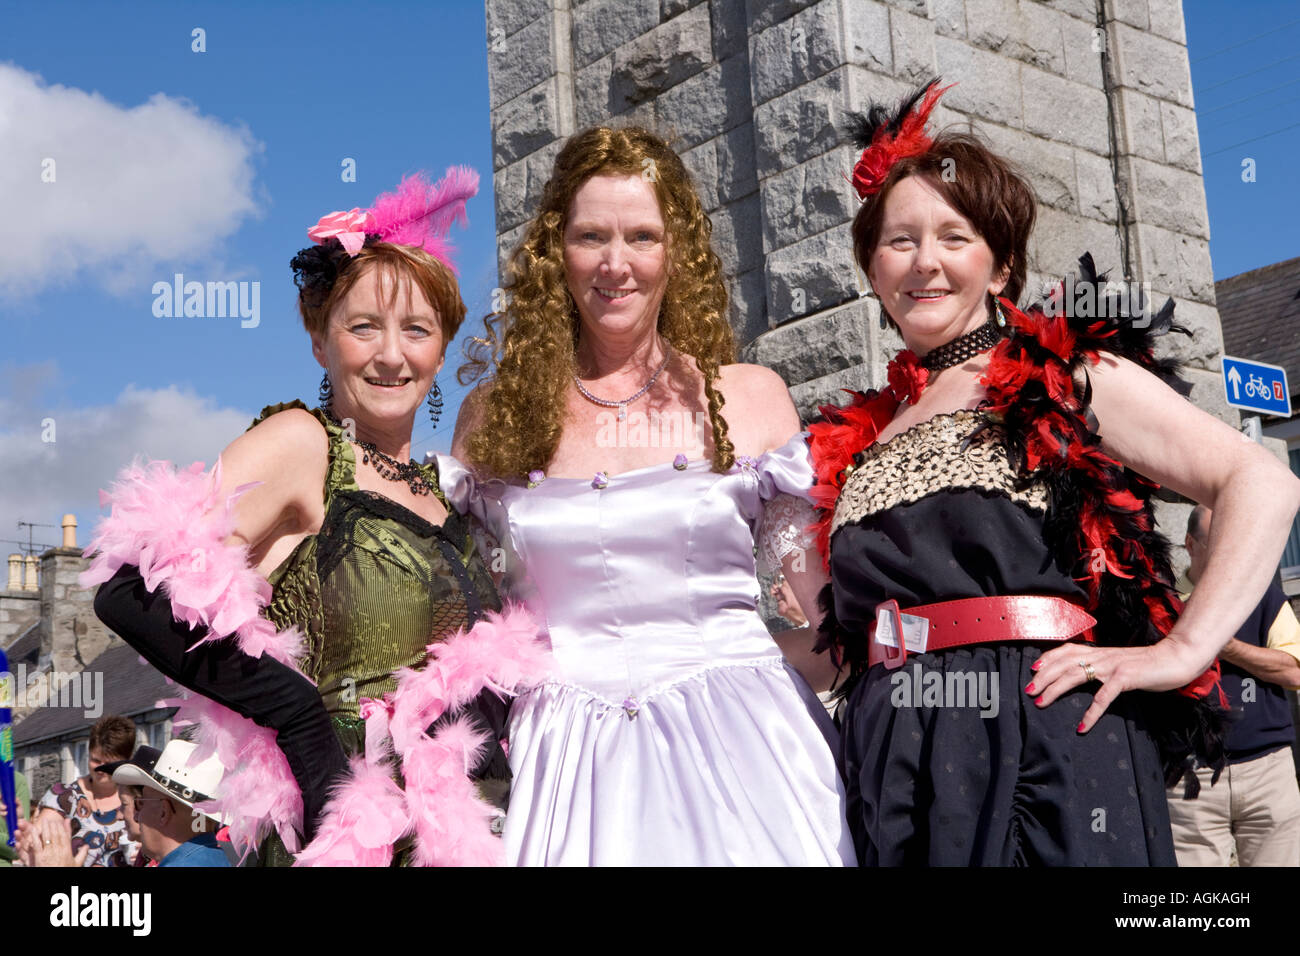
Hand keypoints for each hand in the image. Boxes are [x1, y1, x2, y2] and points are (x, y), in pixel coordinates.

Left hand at [15, 814, 86, 866]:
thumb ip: (82, 854)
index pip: (66, 835)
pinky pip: (37, 844)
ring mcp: (48, 853)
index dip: (64, 827)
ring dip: (45, 827)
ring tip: (44, 820)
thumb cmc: (65, 871)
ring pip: (47, 837)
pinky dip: (35, 836)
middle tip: (51, 819)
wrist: (55, 881)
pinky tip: (33, 830)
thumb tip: (87, 846)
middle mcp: (58, 850)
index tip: (64, 820)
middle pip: (56, 834)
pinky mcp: (39, 857)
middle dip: (54, 825)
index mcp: (67, 850)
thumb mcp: (76, 864)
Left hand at [1025, 638, 1204, 732]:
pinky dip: (1091, 712)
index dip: (1048, 659)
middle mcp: (1102, 656)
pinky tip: (1082, 726)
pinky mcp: (1125, 677)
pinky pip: (1103, 696)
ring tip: (1041, 702)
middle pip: (1063, 663)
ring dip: (1055, 689)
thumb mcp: (1120, 662)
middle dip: (1043, 676)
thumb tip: (1086, 674)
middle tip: (1028, 691)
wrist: (1175, 658)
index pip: (1067, 651)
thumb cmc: (1149, 664)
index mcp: (1100, 652)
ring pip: (1075, 675)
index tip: (1033, 669)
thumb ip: (1103, 666)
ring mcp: (1112, 666)